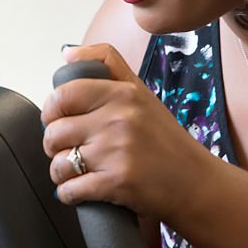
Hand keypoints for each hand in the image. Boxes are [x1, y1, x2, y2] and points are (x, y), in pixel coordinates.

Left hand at [41, 44, 215, 219]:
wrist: (196, 182)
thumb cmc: (166, 141)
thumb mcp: (142, 93)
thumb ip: (107, 66)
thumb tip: (67, 53)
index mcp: (124, 93)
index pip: (64, 93)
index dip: (51, 110)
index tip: (57, 120)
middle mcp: (120, 118)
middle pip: (55, 131)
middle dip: (54, 146)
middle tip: (69, 150)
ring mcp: (118, 151)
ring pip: (59, 163)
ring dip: (61, 173)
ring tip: (77, 171)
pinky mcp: (116, 182)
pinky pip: (69, 189)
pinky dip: (69, 194)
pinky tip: (82, 190)